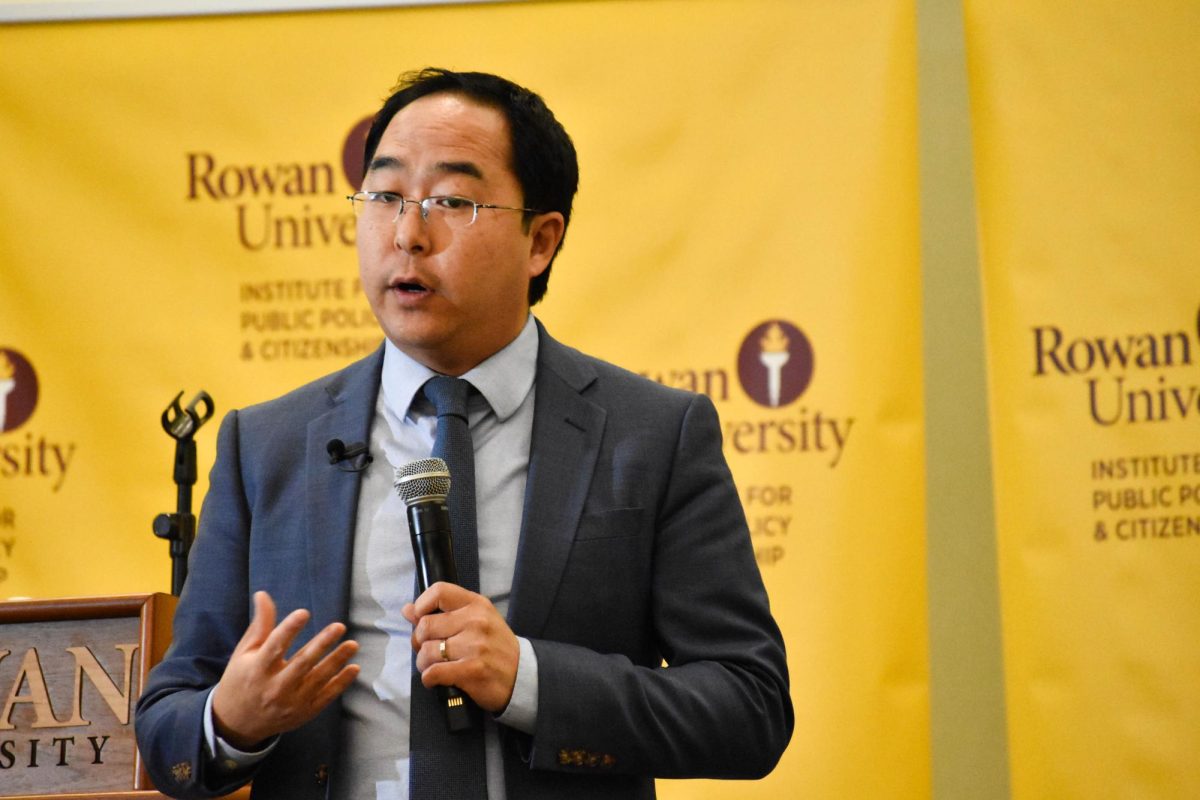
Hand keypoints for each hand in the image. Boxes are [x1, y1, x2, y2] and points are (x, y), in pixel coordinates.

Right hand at [211, 591, 358, 749]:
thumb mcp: (245, 653)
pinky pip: (326, 697)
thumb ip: (260, 625)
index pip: (274, 647)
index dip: (289, 629)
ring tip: (353, 644)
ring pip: (318, 680)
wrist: (238, 723)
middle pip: (301, 664)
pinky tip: (354, 668)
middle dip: (321, 644)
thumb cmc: (242, 679)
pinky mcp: (304, 712)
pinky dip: (341, 683)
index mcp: (257, 670)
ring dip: (336, 661)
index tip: (304, 613)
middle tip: (339, 626)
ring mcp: (291, 702)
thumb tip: (263, 594)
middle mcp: (275, 688)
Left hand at [402, 582, 519, 712]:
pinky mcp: (473, 670)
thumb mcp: (475, 621)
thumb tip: (408, 609)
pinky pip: (434, 672)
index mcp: (476, 604)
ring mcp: (475, 646)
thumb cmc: (494, 647)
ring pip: (427, 651)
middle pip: (425, 625)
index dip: (422, 605)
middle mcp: (476, 621)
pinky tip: (436, 679)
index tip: (422, 620)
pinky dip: (429, 678)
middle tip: (428, 650)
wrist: (521, 675)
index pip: (439, 591)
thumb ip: (442, 613)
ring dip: (423, 663)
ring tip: (433, 666)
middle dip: (419, 641)